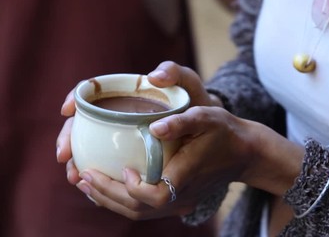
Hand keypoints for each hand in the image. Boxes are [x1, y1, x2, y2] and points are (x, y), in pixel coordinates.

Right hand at [56, 61, 222, 184]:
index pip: (90, 92)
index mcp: (124, 93)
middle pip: (82, 124)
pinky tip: (93, 190)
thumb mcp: (188, 83)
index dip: (74, 98)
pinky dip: (96, 176)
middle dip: (68, 140)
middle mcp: (117, 114)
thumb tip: (154, 77)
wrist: (206, 128)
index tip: (68, 111)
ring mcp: (119, 135)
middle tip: (65, 157)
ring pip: (88, 148)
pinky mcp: (125, 154)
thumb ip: (175, 72)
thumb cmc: (193, 102)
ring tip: (76, 177)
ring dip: (77, 163)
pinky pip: (104, 164)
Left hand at [75, 106, 257, 219]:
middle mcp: (182, 196)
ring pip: (139, 212)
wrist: (243, 152)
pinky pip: (145, 208)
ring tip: (86, 184)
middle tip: (81, 177)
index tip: (119, 168)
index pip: (152, 197)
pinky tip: (109, 187)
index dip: (129, 188)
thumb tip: (153, 127)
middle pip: (138, 209)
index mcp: (186, 177)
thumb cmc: (224, 132)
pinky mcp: (178, 201)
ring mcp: (181, 202)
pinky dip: (122, 200)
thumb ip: (182, 122)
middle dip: (106, 195)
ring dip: (110, 200)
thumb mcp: (207, 117)